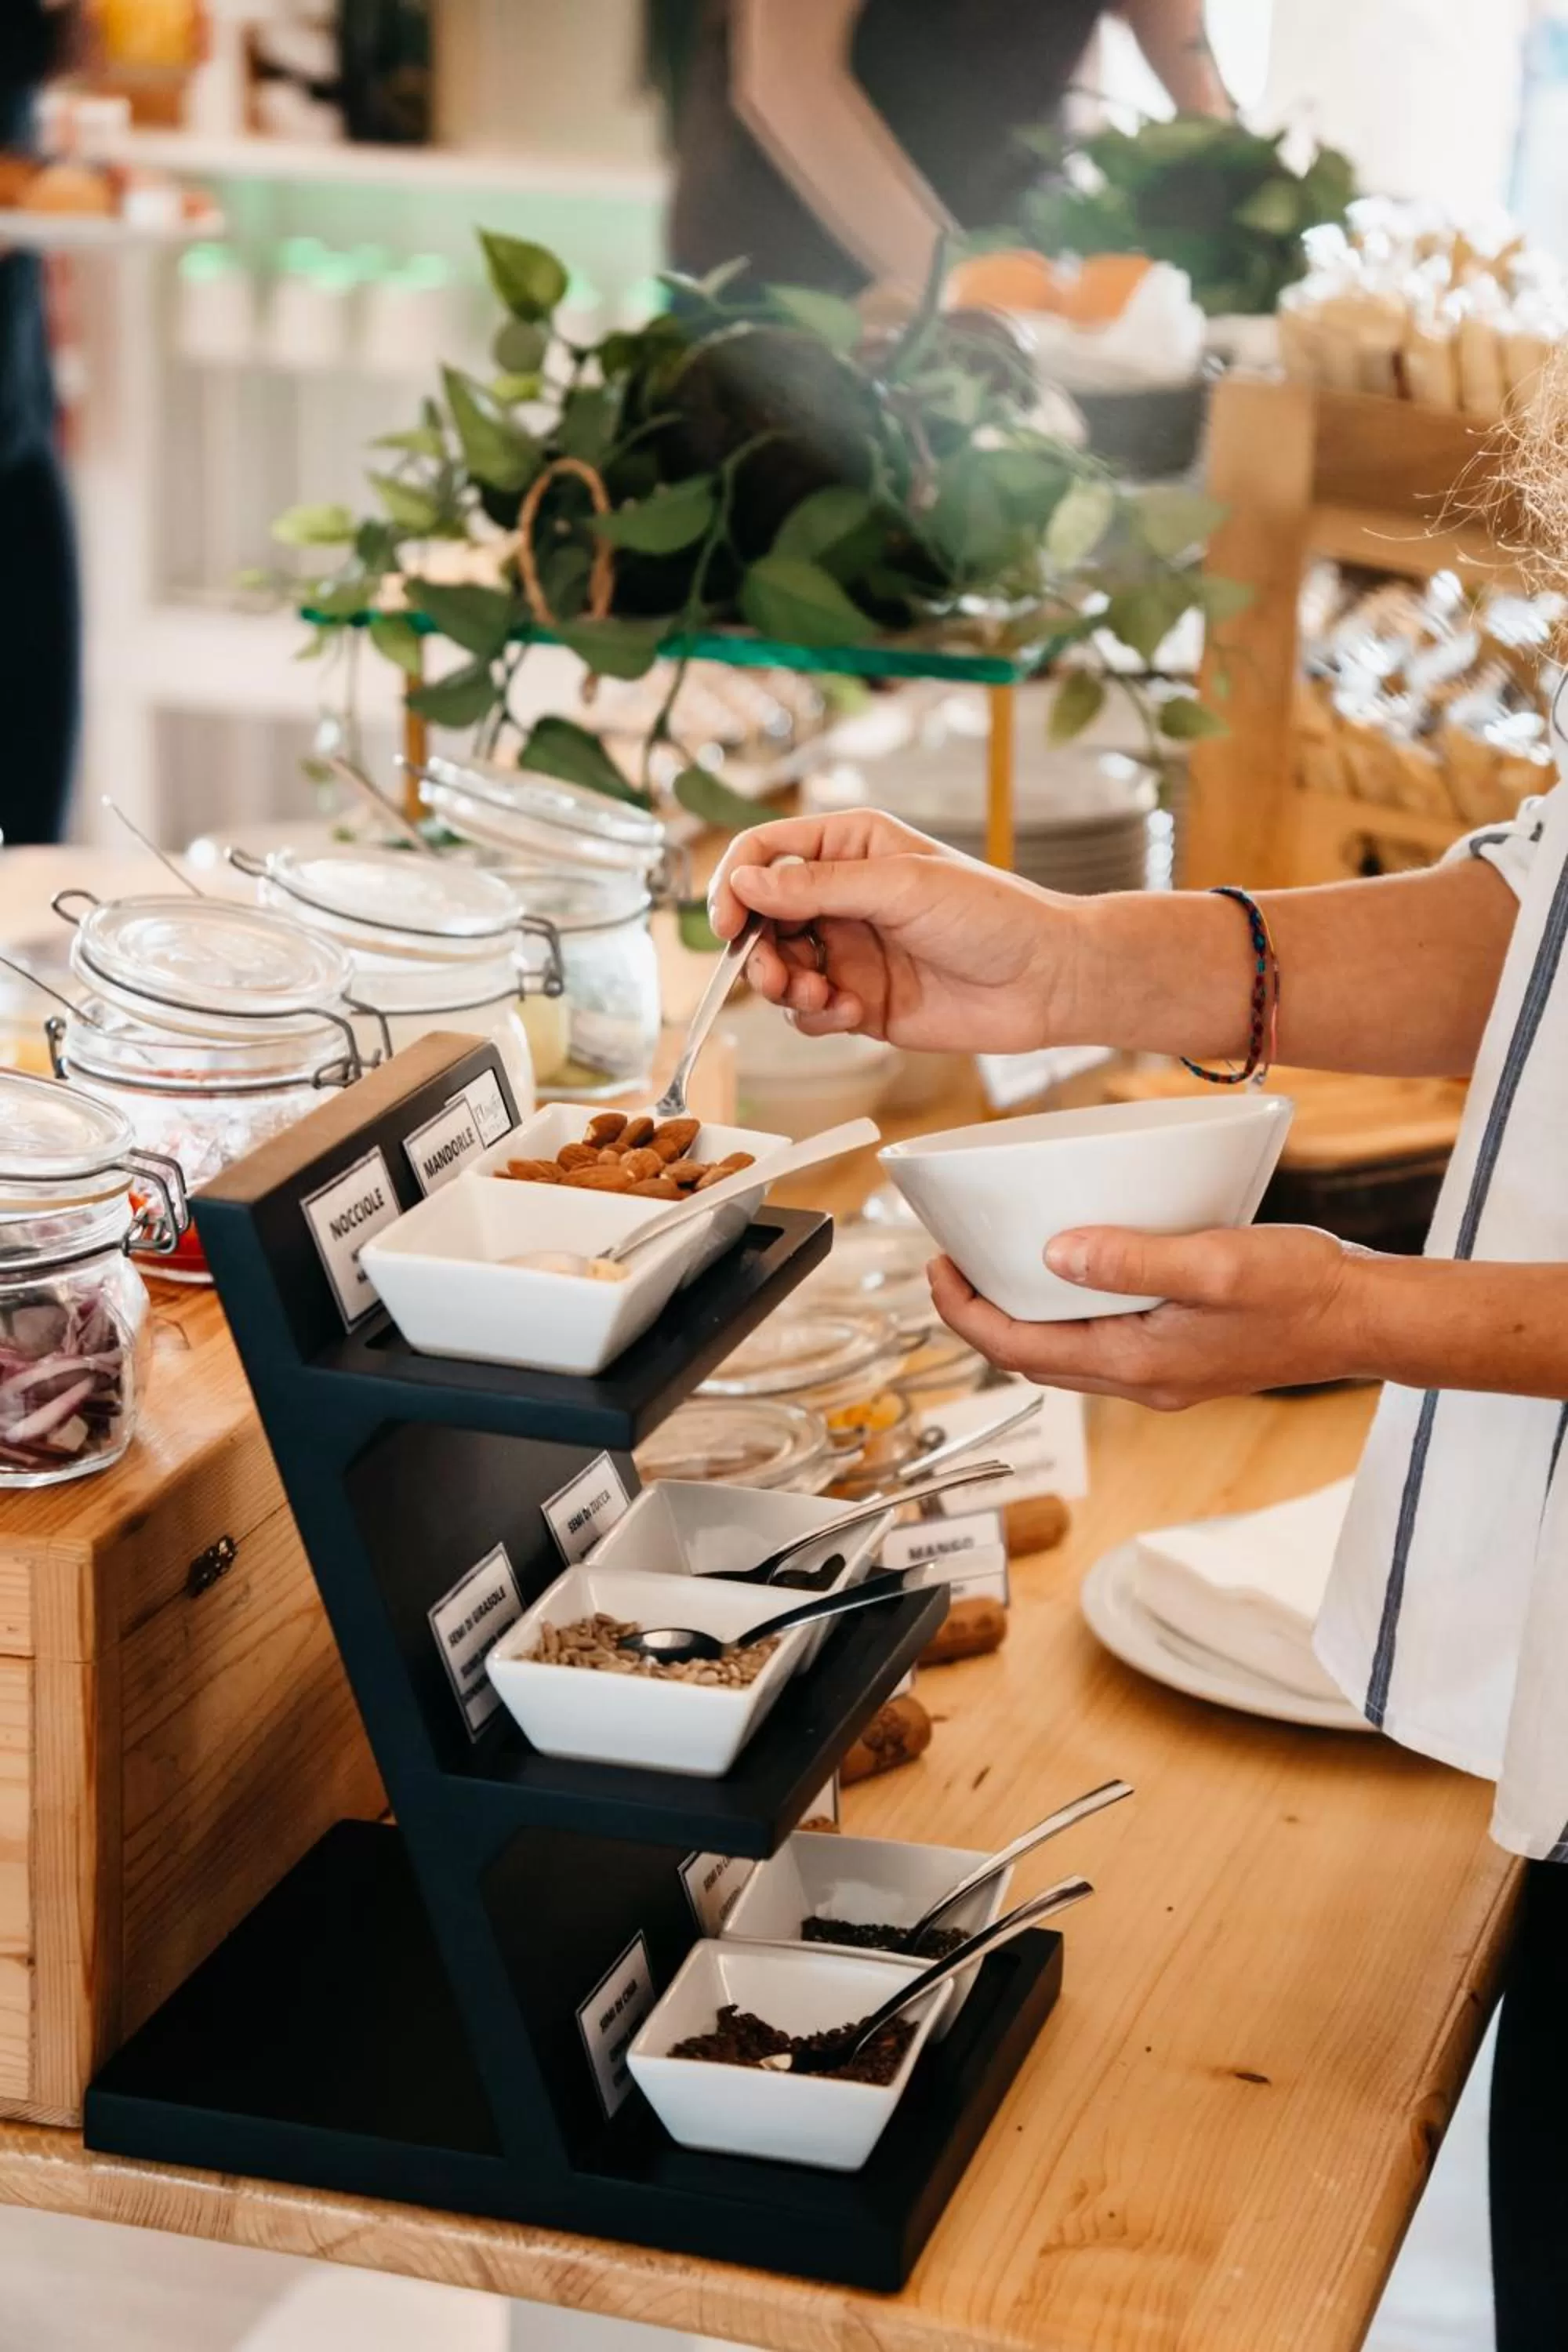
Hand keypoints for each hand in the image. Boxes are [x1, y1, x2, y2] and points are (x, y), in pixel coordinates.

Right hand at [708, 810, 1081, 1054]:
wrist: (1046, 981)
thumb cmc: (992, 916)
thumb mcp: (901, 886)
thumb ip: (818, 886)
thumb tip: (746, 881)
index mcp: (850, 848)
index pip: (765, 853)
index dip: (736, 884)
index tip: (728, 921)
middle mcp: (842, 897)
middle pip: (761, 918)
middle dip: (757, 949)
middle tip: (776, 974)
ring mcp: (848, 951)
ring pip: (777, 969)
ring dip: (784, 986)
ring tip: (819, 995)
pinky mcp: (859, 1001)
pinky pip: (808, 1013)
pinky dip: (817, 1017)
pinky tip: (853, 1012)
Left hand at [928, 1225, 1372, 1409]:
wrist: (1364, 1319)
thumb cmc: (1302, 1289)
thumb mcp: (1214, 1262)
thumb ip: (1131, 1258)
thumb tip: (1053, 1254)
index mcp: (1135, 1363)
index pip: (1016, 1348)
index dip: (963, 1312)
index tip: (935, 1267)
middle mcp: (1140, 1381)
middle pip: (1029, 1358)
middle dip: (978, 1316)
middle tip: (950, 1264)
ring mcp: (1161, 1376)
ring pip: (1062, 1354)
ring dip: (1021, 1317)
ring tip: (995, 1267)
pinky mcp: (1180, 1360)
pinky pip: (1099, 1344)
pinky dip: (1066, 1315)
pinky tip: (1071, 1275)